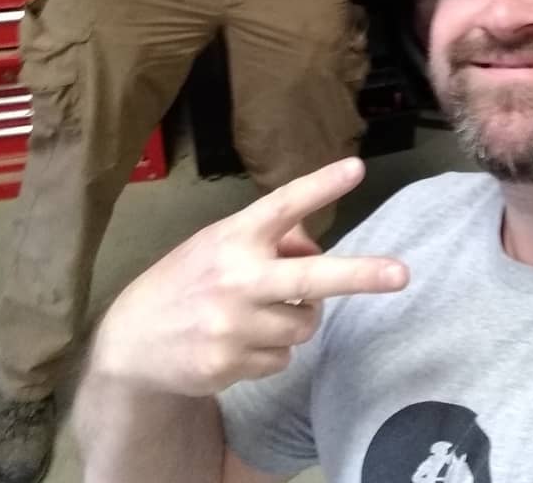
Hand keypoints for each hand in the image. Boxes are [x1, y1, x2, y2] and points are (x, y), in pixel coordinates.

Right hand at [90, 158, 408, 397]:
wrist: (130, 343)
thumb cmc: (189, 280)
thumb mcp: (220, 244)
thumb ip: (270, 239)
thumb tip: (319, 246)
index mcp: (234, 236)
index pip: (284, 204)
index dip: (321, 185)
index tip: (356, 168)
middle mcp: (236, 277)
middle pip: (312, 277)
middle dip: (362, 276)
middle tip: (402, 275)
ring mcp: (233, 324)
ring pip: (307, 323)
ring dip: (299, 318)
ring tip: (262, 312)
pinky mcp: (229, 363)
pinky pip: (284, 357)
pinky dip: (274, 350)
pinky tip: (241, 340)